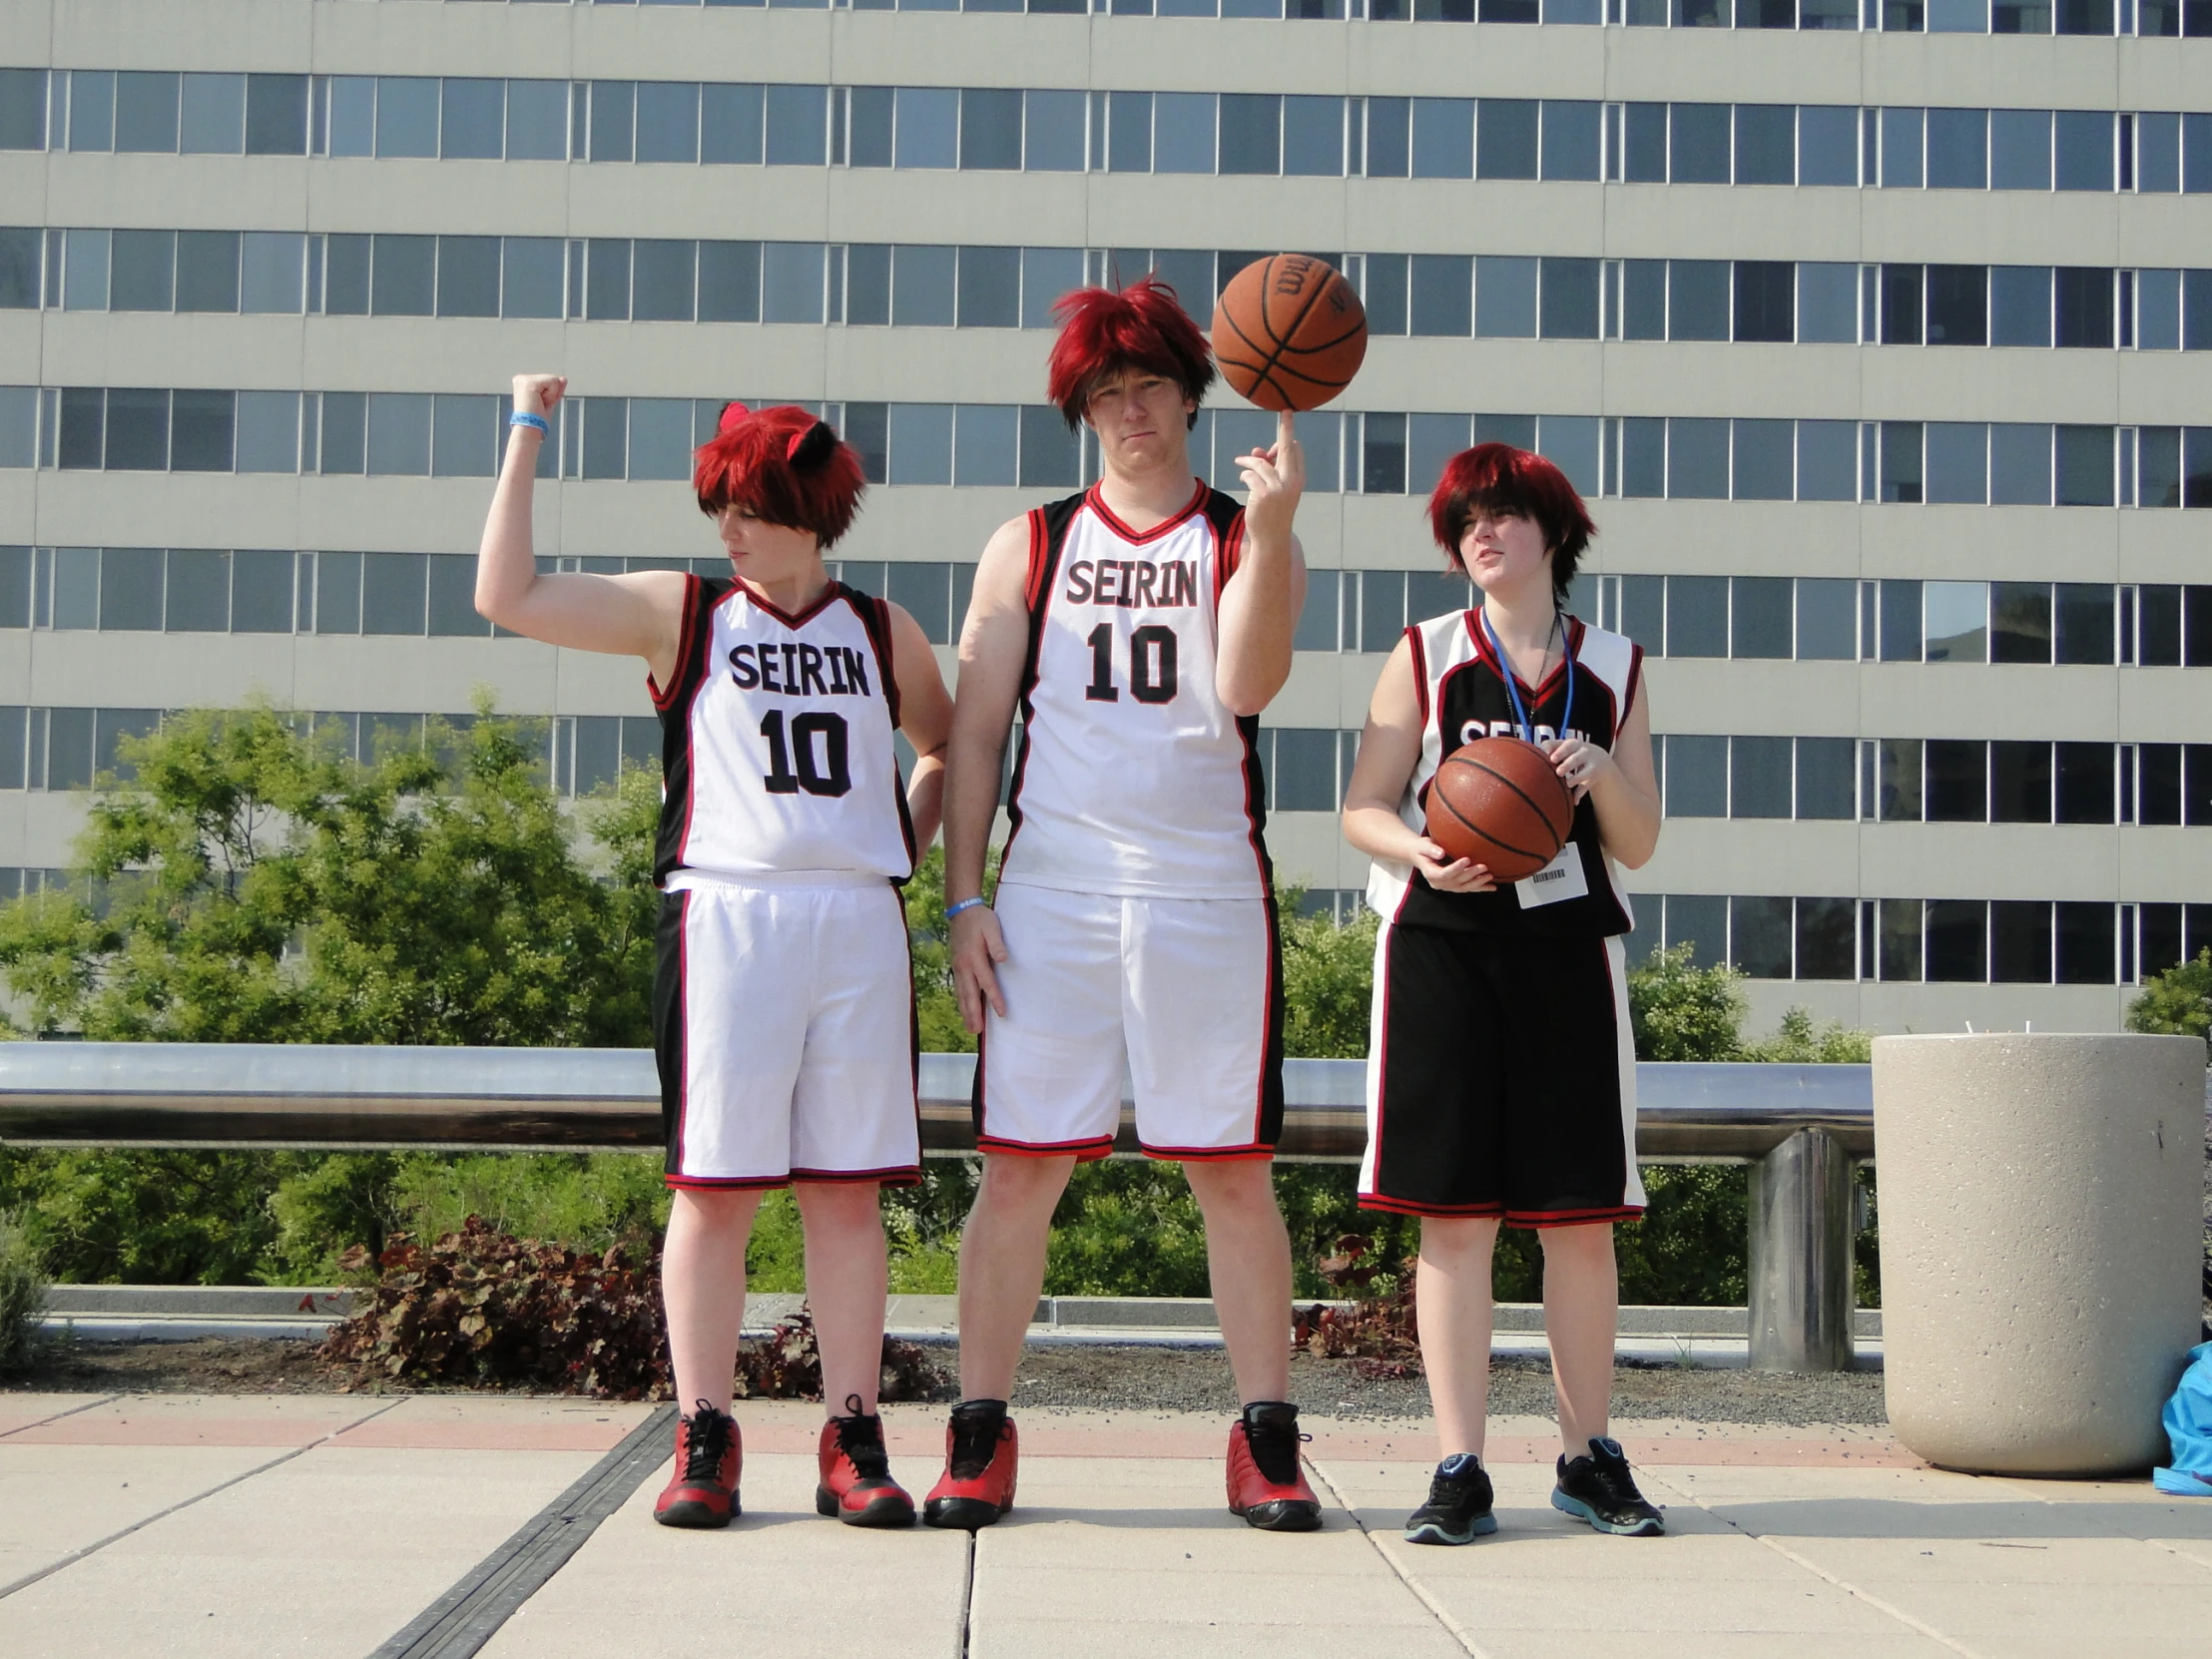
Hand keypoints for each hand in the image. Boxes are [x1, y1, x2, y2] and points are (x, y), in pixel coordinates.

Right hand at [512, 374, 566, 418]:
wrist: (529, 429)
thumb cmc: (537, 419)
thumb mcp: (549, 401)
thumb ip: (556, 389)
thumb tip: (563, 378)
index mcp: (523, 382)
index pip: (548, 381)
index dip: (550, 395)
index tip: (540, 405)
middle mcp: (521, 379)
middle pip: (552, 378)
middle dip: (552, 394)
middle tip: (540, 406)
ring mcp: (524, 379)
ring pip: (554, 379)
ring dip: (552, 396)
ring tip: (540, 404)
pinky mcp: (530, 383)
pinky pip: (554, 382)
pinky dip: (552, 395)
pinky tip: (540, 402)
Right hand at [950, 905, 1008, 1033]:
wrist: (961, 910)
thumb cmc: (980, 919)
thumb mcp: (992, 927)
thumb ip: (997, 943)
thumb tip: (1002, 959)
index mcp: (974, 958)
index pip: (986, 983)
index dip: (995, 999)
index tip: (1002, 1013)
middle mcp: (963, 966)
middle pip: (969, 994)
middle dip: (973, 1014)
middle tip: (977, 1032)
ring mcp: (958, 967)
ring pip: (961, 994)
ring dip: (965, 1012)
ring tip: (970, 1028)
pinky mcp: (957, 966)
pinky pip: (959, 988)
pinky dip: (961, 1002)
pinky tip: (964, 1010)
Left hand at [1234, 411, 1304, 545]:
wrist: (1271, 538)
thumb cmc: (1272, 512)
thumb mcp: (1274, 489)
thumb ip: (1268, 469)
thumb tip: (1256, 450)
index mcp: (1298, 479)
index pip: (1295, 451)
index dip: (1288, 437)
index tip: (1287, 418)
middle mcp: (1291, 482)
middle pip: (1288, 449)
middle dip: (1287, 428)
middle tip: (1286, 412)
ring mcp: (1278, 488)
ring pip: (1261, 462)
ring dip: (1248, 460)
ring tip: (1240, 462)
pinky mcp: (1263, 494)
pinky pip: (1250, 474)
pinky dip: (1245, 474)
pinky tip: (1243, 478)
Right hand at [1410, 839, 1494, 892]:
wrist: (1420, 855)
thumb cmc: (1422, 848)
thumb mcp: (1423, 845)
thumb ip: (1431, 849)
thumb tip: (1441, 853)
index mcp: (1430, 874)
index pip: (1444, 874)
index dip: (1456, 868)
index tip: (1467, 859)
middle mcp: (1439, 883)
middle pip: (1457, 881)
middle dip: (1471, 874)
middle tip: (1484, 866)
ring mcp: (1447, 886)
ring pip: (1464, 887)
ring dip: (1478, 883)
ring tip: (1490, 876)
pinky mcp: (1454, 886)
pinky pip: (1468, 888)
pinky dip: (1481, 888)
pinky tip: (1492, 887)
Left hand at [1546, 738, 1610, 804]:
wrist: (1601, 759)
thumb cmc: (1573, 752)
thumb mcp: (1565, 746)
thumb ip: (1550, 746)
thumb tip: (1539, 752)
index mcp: (1574, 744)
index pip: (1567, 746)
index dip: (1560, 752)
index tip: (1552, 758)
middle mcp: (1584, 754)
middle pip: (1575, 759)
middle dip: (1567, 765)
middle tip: (1559, 772)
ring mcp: (1590, 767)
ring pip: (1583, 774)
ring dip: (1574, 780)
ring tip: (1567, 784)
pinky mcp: (1592, 779)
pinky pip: (1585, 787)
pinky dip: (1579, 795)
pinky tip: (1574, 801)